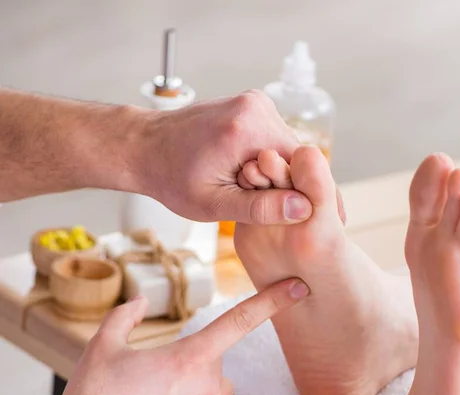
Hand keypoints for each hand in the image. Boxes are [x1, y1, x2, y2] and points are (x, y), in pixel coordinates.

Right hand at [13, 278, 308, 394]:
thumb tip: (140, 301)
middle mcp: (207, 388)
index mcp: (188, 358)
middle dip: (194, 363)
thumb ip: (126, 315)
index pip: (240, 321)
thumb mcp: (102, 348)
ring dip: (195, 391)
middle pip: (215, 363)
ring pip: (214, 392)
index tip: (297, 289)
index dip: (271, 301)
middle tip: (156, 378)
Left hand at [137, 89, 312, 224]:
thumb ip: (259, 208)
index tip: (309, 221)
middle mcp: (257, 106)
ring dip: (277, 173)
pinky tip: (247, 177)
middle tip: (272, 212)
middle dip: (288, 184)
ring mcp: (254, 102)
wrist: (142, 146)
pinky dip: (266, 160)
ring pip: (285, 148)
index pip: (304, 166)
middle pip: (297, 156)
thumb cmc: (170, 176)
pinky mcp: (250, 106)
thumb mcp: (213, 203)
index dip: (307, 196)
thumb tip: (302, 209)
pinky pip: (272, 138)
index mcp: (250, 126)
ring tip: (251, 192)